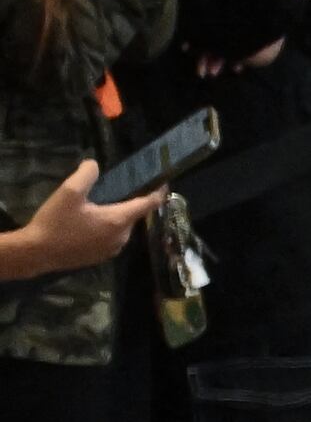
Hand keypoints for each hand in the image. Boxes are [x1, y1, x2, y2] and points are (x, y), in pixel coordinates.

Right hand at [7, 162, 155, 279]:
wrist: (36, 253)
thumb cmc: (55, 223)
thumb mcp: (68, 193)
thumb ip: (86, 175)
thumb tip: (94, 164)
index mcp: (118, 221)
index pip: (148, 204)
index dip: (158, 191)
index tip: (163, 181)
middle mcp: (121, 237)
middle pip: (133, 215)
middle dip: (127, 201)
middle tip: (114, 189)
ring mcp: (112, 249)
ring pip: (121, 226)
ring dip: (114, 215)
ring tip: (97, 204)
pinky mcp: (101, 257)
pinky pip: (110, 237)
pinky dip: (105, 227)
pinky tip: (87, 222)